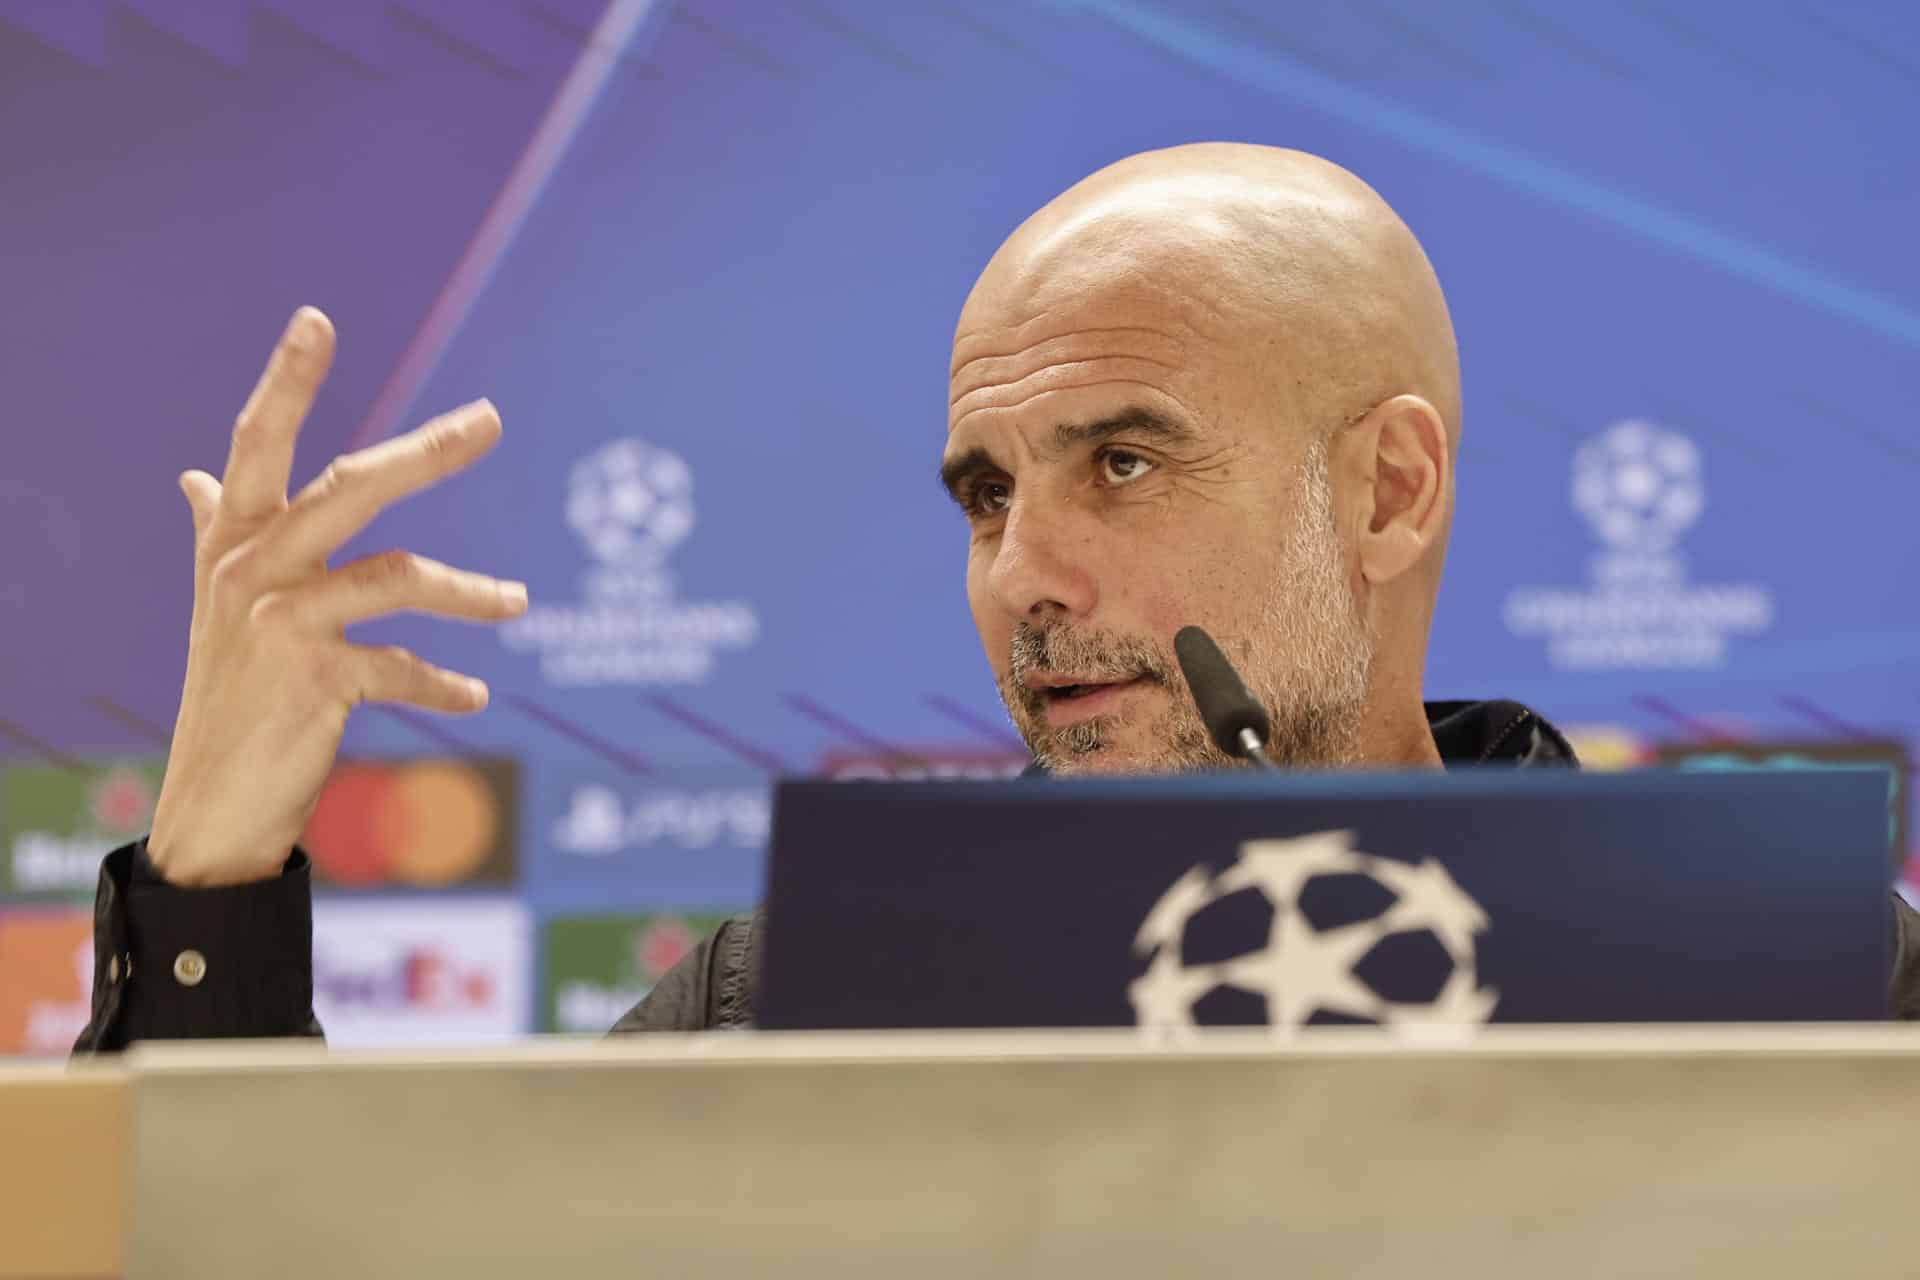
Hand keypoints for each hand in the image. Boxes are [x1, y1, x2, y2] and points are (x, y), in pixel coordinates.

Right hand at [147, 307, 527, 886]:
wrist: (211, 799)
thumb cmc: (229, 688)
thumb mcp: (219, 600)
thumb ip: (218, 529)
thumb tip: (196, 472)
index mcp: (234, 539)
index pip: (258, 442)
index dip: (285, 380)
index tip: (316, 319)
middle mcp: (252, 568)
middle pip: (351, 487)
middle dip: (426, 451)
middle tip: (490, 417)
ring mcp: (280, 623)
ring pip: (399, 578)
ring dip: (470, 592)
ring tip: (519, 602)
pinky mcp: (313, 680)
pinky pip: (403, 669)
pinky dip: (446, 685)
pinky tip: (476, 698)